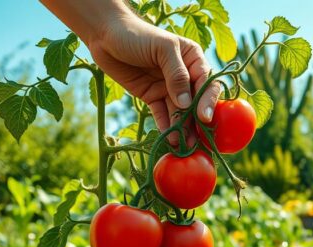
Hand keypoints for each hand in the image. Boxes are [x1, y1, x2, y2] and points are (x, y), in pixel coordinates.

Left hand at [41, 0, 220, 142]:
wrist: (105, 35)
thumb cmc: (137, 34)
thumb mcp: (162, 48)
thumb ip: (176, 74)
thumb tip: (187, 103)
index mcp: (193, 59)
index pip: (207, 83)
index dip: (207, 101)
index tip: (204, 118)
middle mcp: (184, 75)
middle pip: (195, 102)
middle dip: (196, 122)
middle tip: (197, 141)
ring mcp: (168, 88)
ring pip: (179, 112)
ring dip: (182, 129)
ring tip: (182, 146)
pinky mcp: (152, 97)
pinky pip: (162, 115)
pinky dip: (166, 127)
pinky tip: (170, 139)